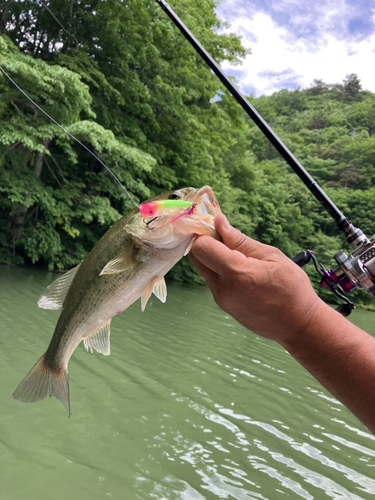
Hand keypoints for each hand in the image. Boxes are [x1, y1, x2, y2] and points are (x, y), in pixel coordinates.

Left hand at [190, 214, 322, 344]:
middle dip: (206, 244)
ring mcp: (221, 300)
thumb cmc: (292, 288)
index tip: (219, 228)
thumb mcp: (271, 256)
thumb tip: (219, 222)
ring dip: (214, 259)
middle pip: (197, 258)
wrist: (298, 325)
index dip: (207, 234)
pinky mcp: (224, 306)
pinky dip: (221, 272)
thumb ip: (240, 240)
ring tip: (242, 259)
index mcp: (236, 273)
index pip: (201, 247)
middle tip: (228, 240)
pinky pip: (214, 282)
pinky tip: (243, 273)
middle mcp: (223, 288)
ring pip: (204, 270)